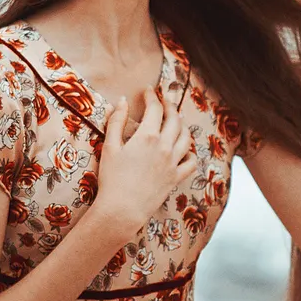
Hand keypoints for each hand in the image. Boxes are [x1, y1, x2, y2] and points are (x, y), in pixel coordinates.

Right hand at [91, 85, 196, 233]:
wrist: (122, 210)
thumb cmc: (111, 179)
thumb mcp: (109, 147)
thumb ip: (116, 122)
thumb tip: (121, 101)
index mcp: (147, 136)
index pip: (155, 108)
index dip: (151, 96)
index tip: (147, 90)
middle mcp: (165, 146)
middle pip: (174, 119)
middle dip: (170, 105)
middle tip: (164, 99)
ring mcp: (173, 162)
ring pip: (186, 137)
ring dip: (182, 125)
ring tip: (177, 120)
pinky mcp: (176, 177)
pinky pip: (191, 161)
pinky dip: (190, 152)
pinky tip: (185, 149)